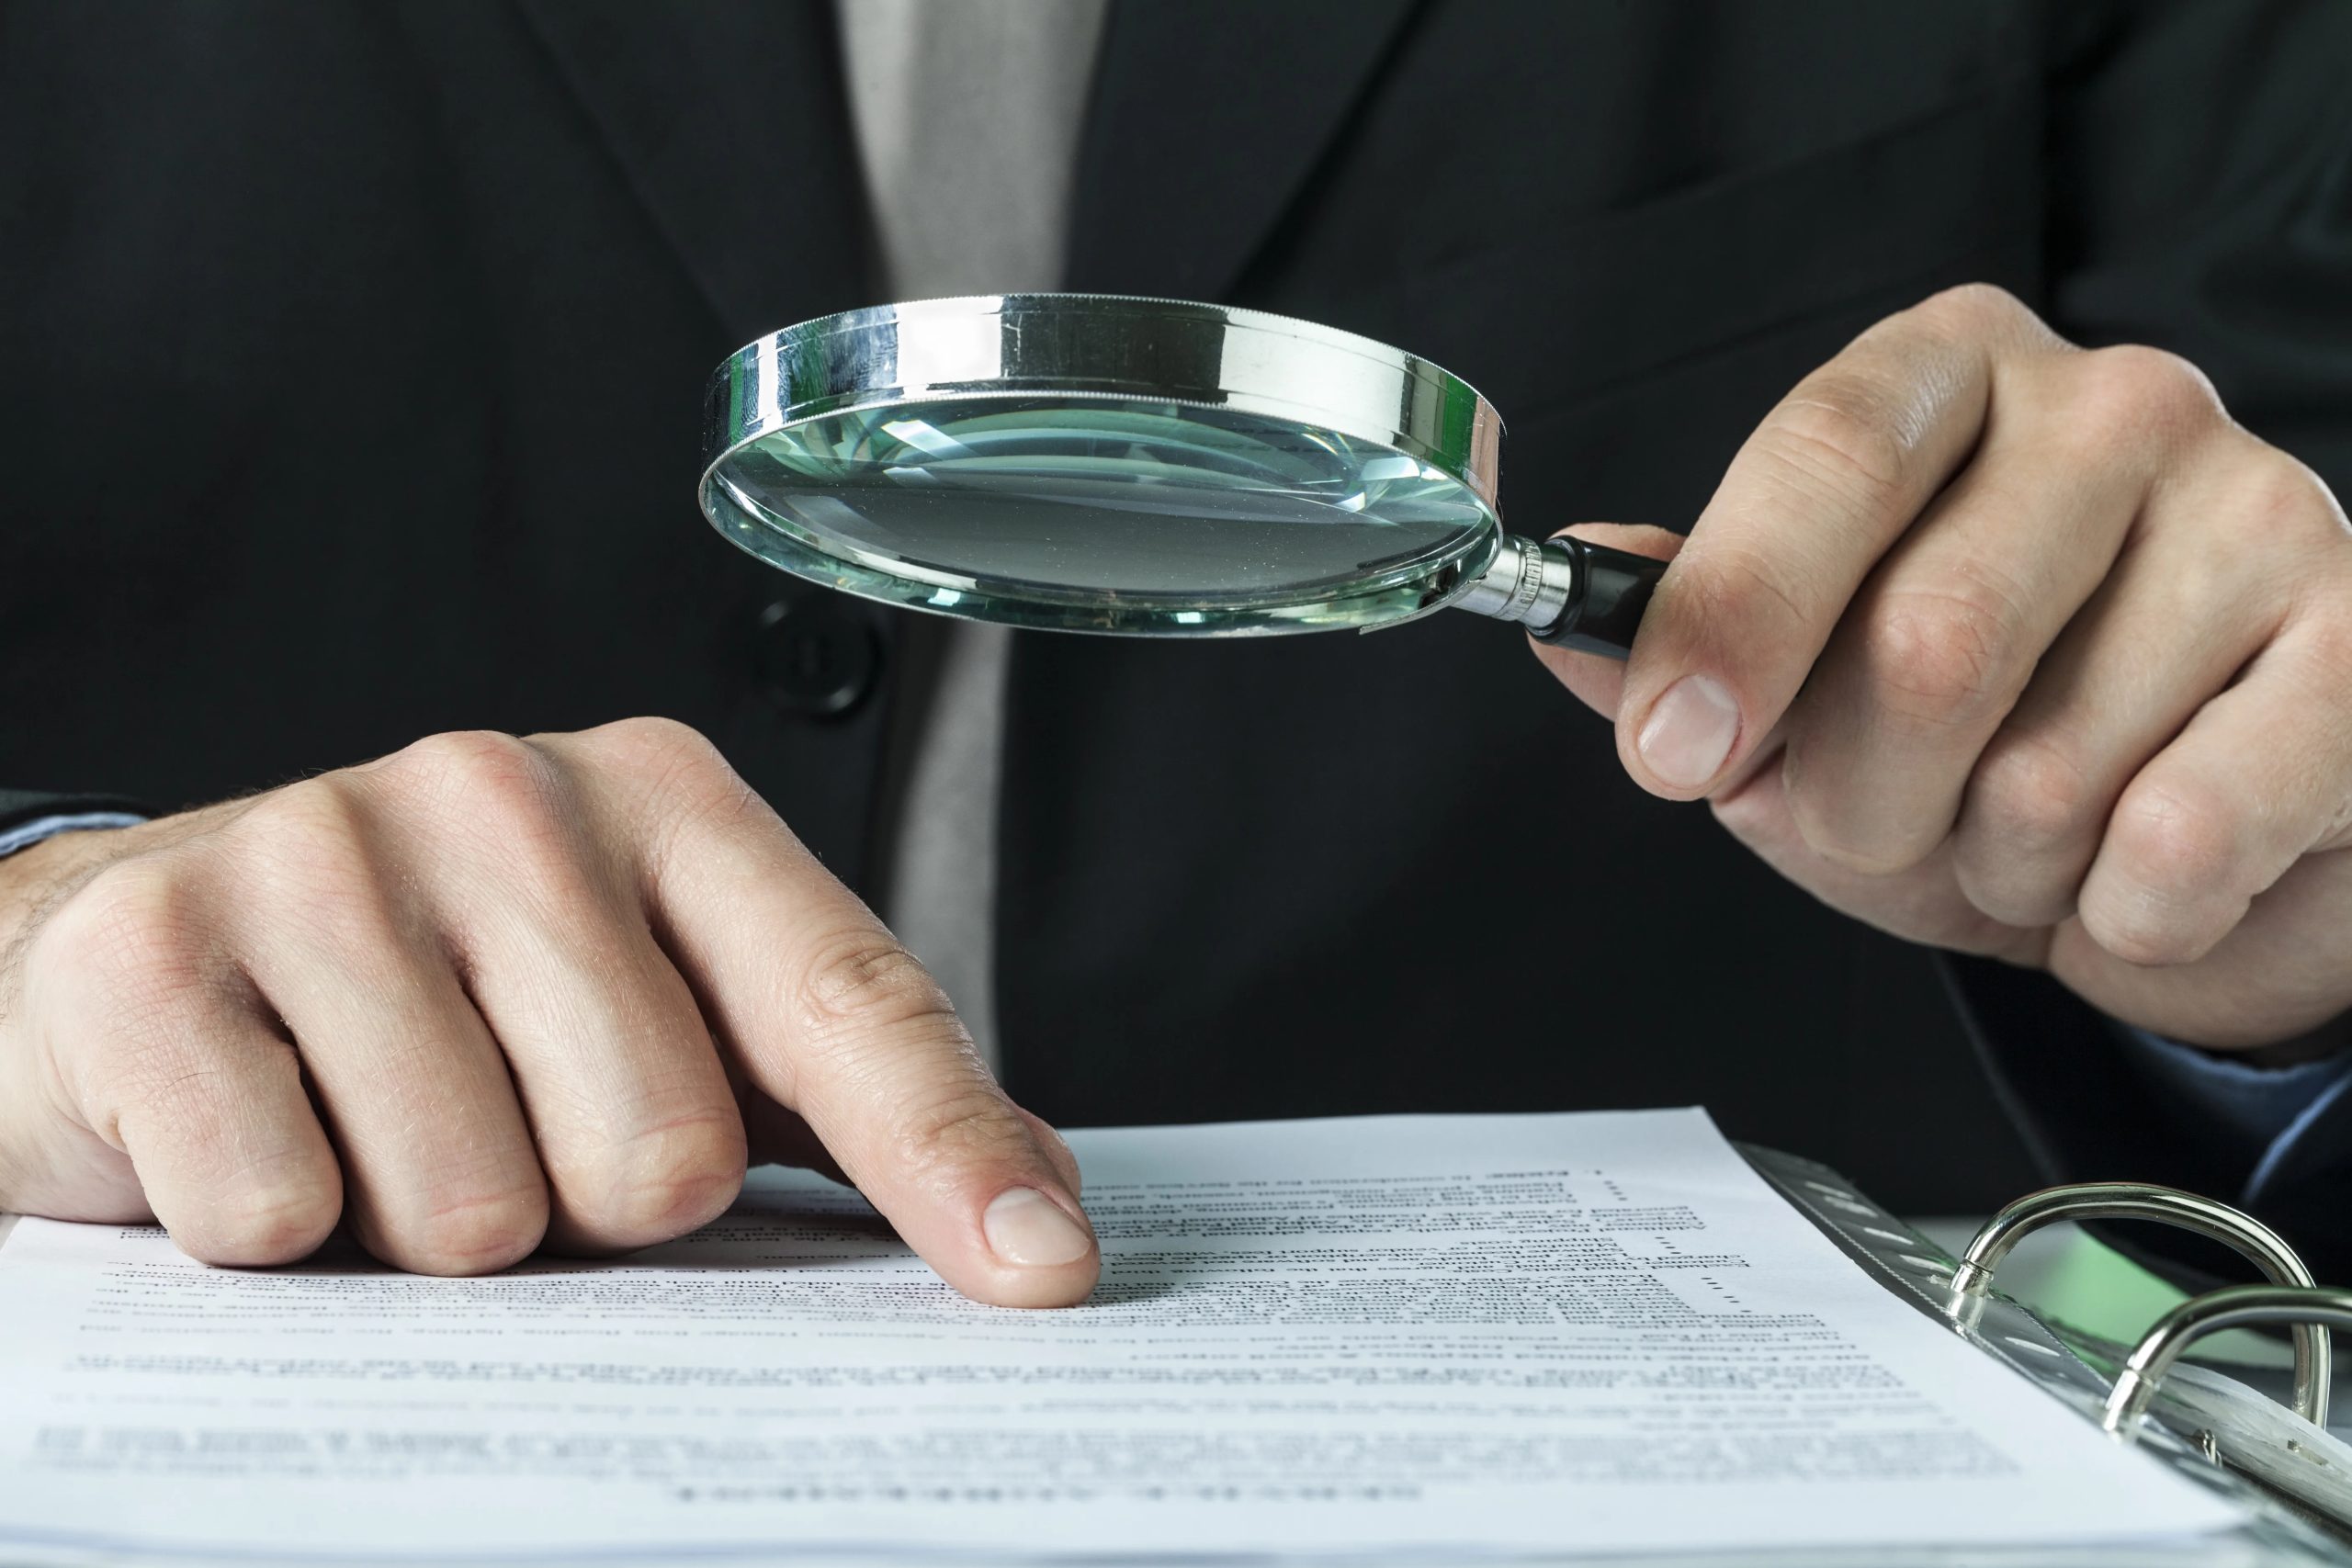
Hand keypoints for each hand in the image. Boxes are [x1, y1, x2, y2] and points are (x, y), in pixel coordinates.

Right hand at [0, 719, 1096, 1304]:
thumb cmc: (437, 1000)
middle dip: (586, 1211)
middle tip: (501, 1133)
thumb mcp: (654, 1008)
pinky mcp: (156, 946)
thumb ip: (834, 1091)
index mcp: (667, 804)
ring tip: (371, 1128)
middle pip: (663, 1156)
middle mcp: (509, 793)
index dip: (948, 1154)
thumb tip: (1039, 1202)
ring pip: (476, 1210)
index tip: (1042, 1273)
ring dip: (430, 1232)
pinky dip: (275, 1227)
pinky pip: (282, 1214)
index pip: (849, 1002)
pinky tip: (257, 1126)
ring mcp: (325, 850)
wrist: (136, 960)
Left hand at [1537, 285, 2351, 1052]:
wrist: (2196, 844)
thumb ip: (1684, 644)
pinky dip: (2124, 915)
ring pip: (2046, 771)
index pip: (1823, 454)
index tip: (1671, 751)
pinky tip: (2150, 863)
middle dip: (1866, 801)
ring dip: (1997, 867)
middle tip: (1896, 818)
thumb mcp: (1798, 695)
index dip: (1734, 620)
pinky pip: (2179, 842)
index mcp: (1946, 377)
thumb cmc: (1981, 742)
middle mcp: (2114, 406)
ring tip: (2038, 831)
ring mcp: (2262, 510)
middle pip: (1926, 641)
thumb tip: (1570, 609)